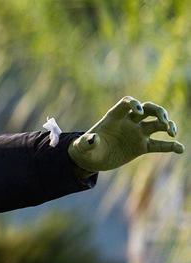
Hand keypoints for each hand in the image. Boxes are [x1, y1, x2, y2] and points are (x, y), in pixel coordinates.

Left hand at [69, 96, 183, 172]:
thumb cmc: (85, 149)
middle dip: (158, 111)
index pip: (127, 103)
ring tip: (172, 133)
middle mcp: (128, 122)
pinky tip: (181, 149)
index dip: (134, 104)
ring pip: (157, 124)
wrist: (91, 159)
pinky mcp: (142, 147)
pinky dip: (171, 146)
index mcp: (114, 117)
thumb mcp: (82, 147)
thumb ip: (86, 142)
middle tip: (164, 121)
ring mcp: (137, 134)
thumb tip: (93, 138)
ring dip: (168, 125)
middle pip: (148, 109)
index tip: (138, 111)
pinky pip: (160, 145)